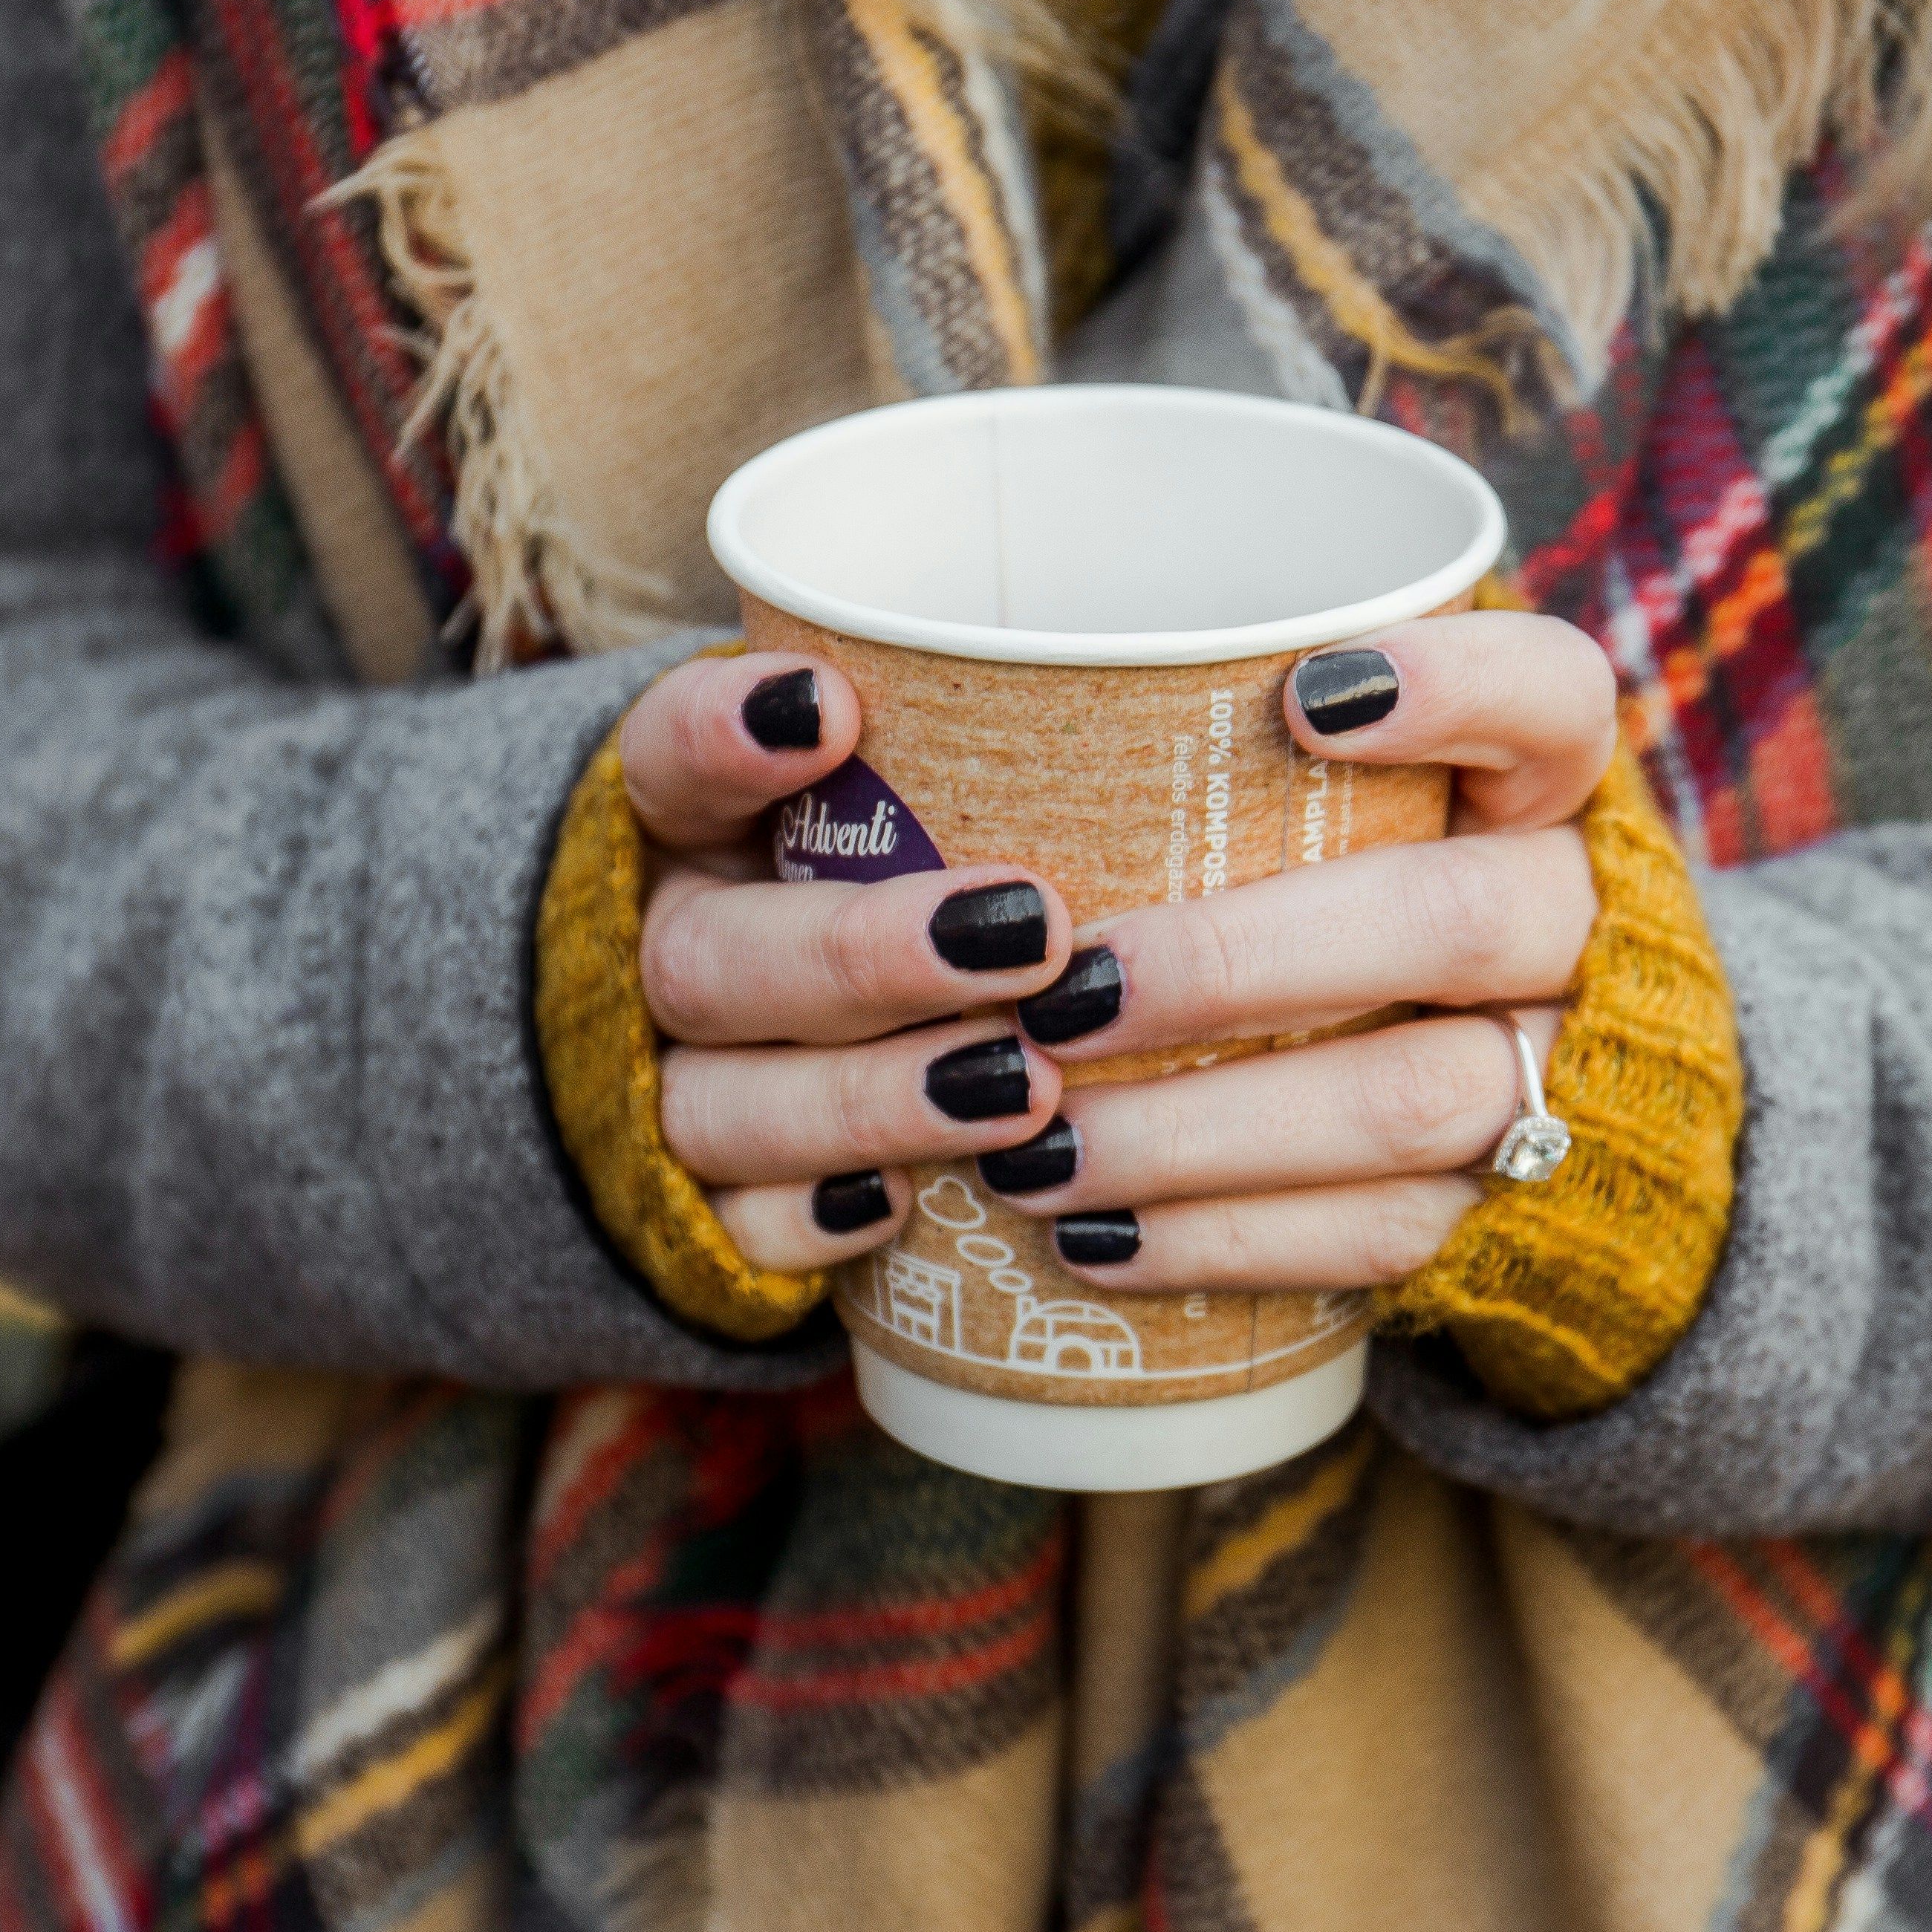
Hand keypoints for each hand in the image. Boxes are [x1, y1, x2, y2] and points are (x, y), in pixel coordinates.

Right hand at [620, 653, 1079, 1268]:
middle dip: (867, 953)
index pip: (664, 759)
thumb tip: (1272, 702)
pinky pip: (726, 1230)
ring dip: (866, 1099)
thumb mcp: (908, 798)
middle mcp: (659, 950)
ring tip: (1017, 1088)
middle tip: (1032, 936)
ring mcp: (661, 1085)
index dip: (722, 735)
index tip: (833, 707)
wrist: (739, 1040)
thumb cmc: (881, 883)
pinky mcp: (690, 1210)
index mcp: (685, 827)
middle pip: (708, 958)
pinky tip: (895, 1206)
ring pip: (718, 1104)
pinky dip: (805, 1219)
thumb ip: (995, 752)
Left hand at [974, 612, 1614, 1294]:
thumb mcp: (1348, 797)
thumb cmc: (1374, 887)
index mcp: (1551, 786)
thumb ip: (1226, 752)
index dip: (1454, 686)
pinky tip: (1093, 1238)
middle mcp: (1578, 921)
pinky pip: (1386, 1236)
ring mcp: (1561, 1073)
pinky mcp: (1517, 1211)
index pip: (1556, 696)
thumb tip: (923, 710)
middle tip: (1061, 994)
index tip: (1301, 696)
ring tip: (1037, 1150)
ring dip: (1203, 1131)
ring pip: (1408, 1102)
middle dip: (1237, 964)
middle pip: (1447, 921)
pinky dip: (1228, 1240)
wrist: (1563, 1092)